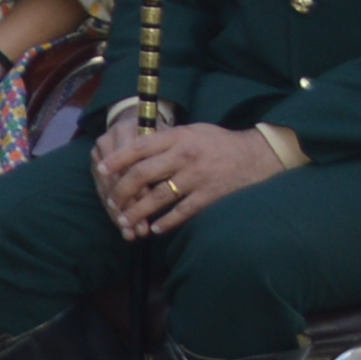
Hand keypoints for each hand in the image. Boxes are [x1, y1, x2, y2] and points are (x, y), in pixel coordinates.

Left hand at [95, 116, 285, 237]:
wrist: (258, 156)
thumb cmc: (220, 143)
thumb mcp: (192, 131)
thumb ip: (166, 138)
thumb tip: (136, 147)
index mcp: (177, 137)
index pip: (138, 148)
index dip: (117, 160)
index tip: (102, 170)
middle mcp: (184, 157)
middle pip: (143, 174)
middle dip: (123, 190)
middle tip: (112, 202)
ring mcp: (197, 178)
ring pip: (158, 197)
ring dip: (138, 210)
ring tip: (125, 220)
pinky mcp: (210, 196)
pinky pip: (182, 212)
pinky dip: (166, 222)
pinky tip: (155, 229)